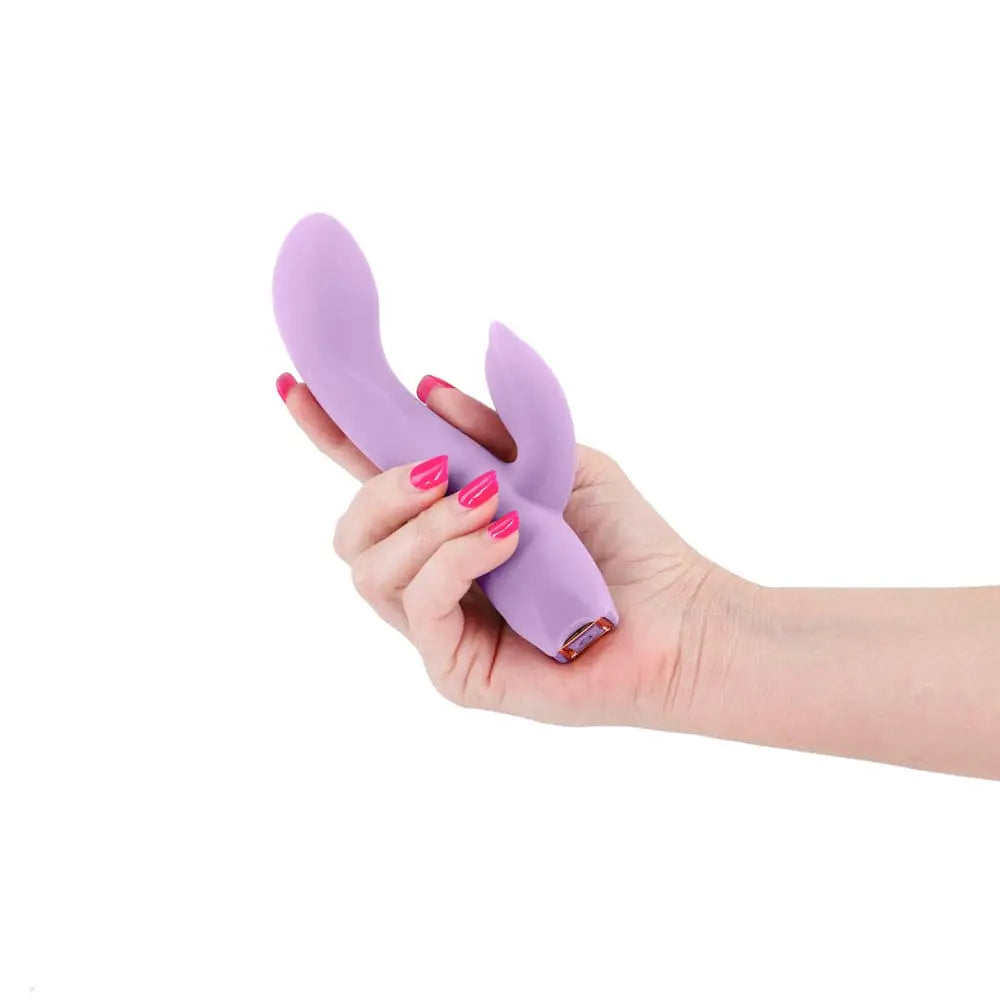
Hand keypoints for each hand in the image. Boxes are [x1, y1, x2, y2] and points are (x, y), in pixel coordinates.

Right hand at [277, 372, 745, 728]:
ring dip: (425, 522)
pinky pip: (421, 605)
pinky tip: (504, 539)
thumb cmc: (625, 541)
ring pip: (371, 570)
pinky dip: (454, 559)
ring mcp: (439, 629)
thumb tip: (423, 388)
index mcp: (448, 527)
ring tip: (491, 504)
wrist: (680, 615)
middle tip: (439, 470)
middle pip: (351, 533)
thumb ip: (491, 429)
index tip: (294, 382)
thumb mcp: (556, 459)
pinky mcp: (456, 671)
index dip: (328, 434)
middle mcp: (432, 578)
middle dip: (378, 489)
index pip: (369, 480)